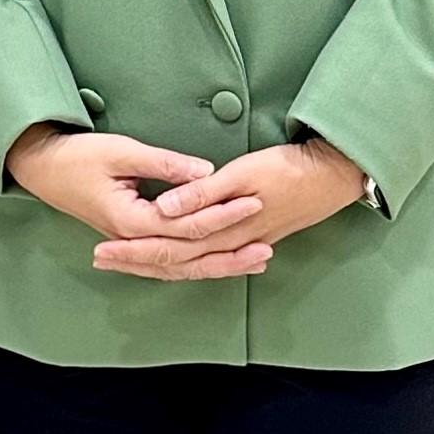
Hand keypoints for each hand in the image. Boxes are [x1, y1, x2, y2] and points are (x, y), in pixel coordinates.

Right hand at [6, 124, 271, 280]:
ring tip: (253, 262)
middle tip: (267, 248)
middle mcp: (133, 239)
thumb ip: (165, 164)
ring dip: (217, 266)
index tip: (253, 202)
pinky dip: (195, 266)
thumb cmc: (78, 157)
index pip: (186, 225)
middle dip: (229, 254)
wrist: (43, 168)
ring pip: (180, 267)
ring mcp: (131, 244)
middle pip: (188, 257)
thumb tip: (205, 172)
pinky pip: (168, 263)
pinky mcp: (132, 240)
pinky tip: (217, 265)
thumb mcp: (122, 152)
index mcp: (131, 220)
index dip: (222, 214)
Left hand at [98, 138, 362, 275]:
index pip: (166, 247)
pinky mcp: (253, 238)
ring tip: (128, 263)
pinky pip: (212, 260)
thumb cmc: (289, 168)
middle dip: (136, 261)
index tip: (100, 250)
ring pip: (192, 265)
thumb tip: (164, 209)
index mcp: (220, 229)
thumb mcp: (242, 172)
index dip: (131, 250)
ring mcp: (243, 244)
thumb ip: (202, 193)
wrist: (333, 176)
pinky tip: (183, 265)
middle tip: (101, 259)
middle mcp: (229, 244)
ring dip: (159, 265)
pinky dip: (191, 265)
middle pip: (173, 261)